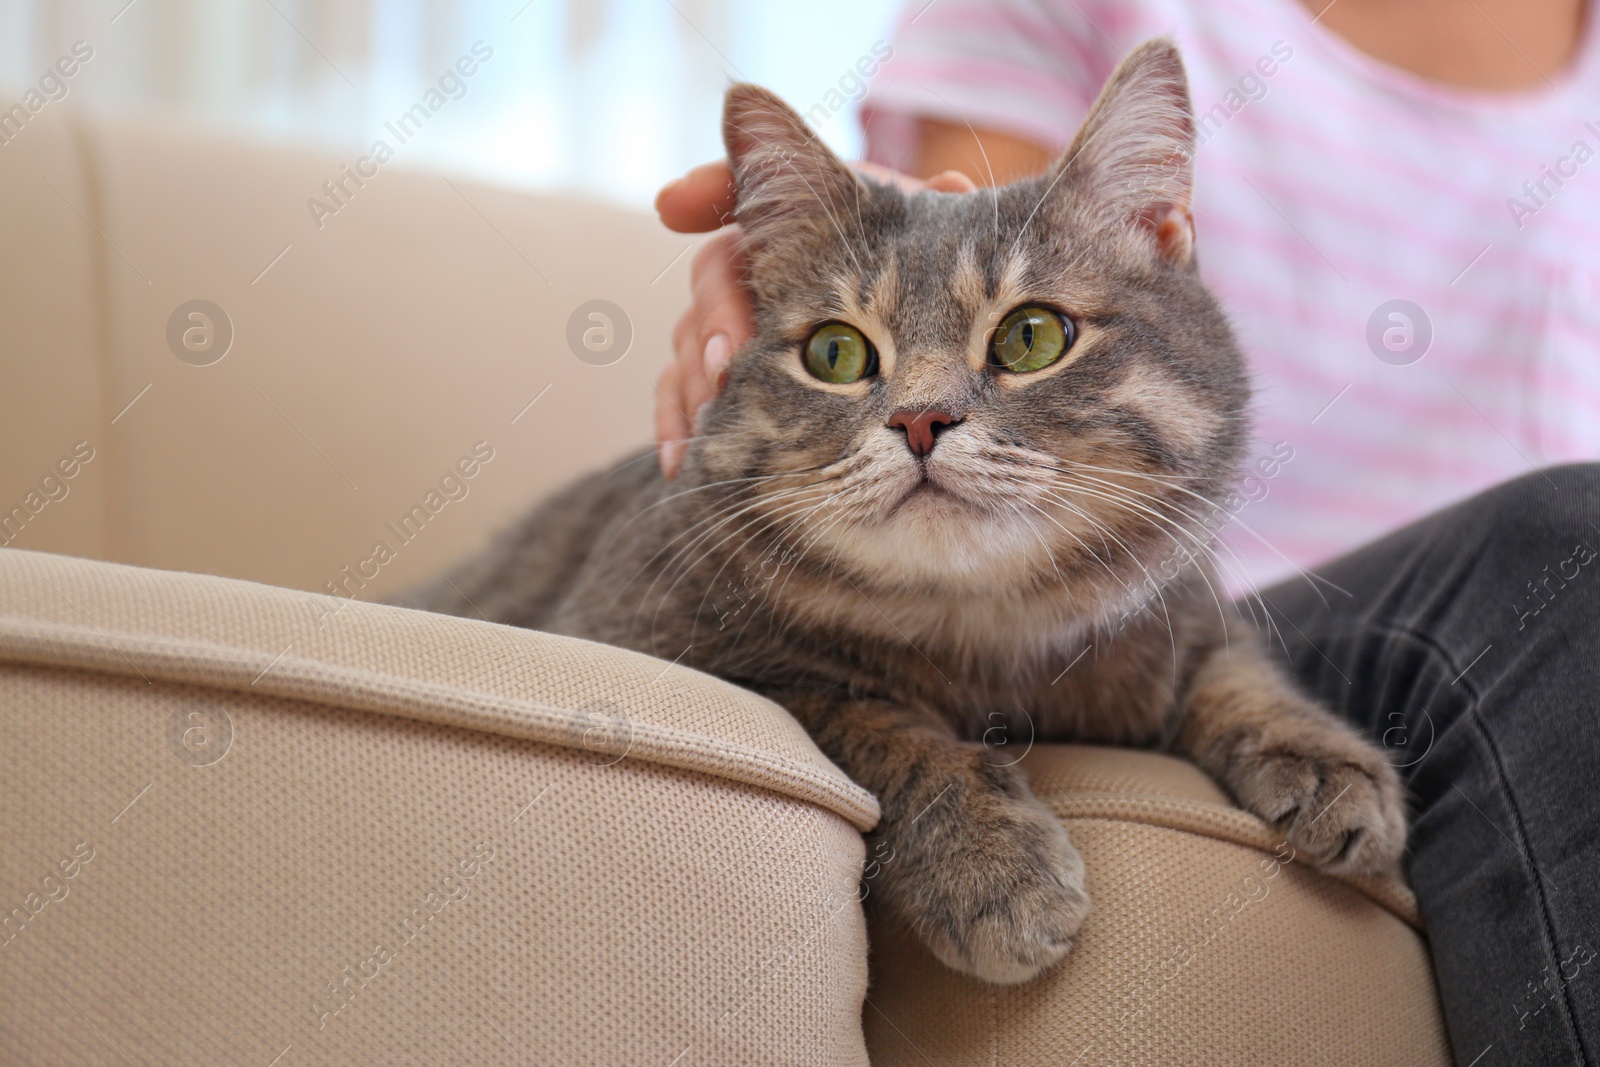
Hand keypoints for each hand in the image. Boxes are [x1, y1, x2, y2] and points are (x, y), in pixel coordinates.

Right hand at [653, 159, 977, 477]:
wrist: (917, 369)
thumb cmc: (918, 283)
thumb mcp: (927, 248)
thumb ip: (929, 214)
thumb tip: (952, 184)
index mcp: (795, 224)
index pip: (738, 194)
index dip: (703, 191)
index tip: (676, 205)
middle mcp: (754, 271)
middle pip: (713, 279)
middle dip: (715, 318)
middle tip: (728, 360)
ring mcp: (733, 330)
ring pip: (692, 343)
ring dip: (692, 382)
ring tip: (707, 418)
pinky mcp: (722, 386)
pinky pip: (682, 400)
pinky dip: (677, 427)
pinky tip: (679, 459)